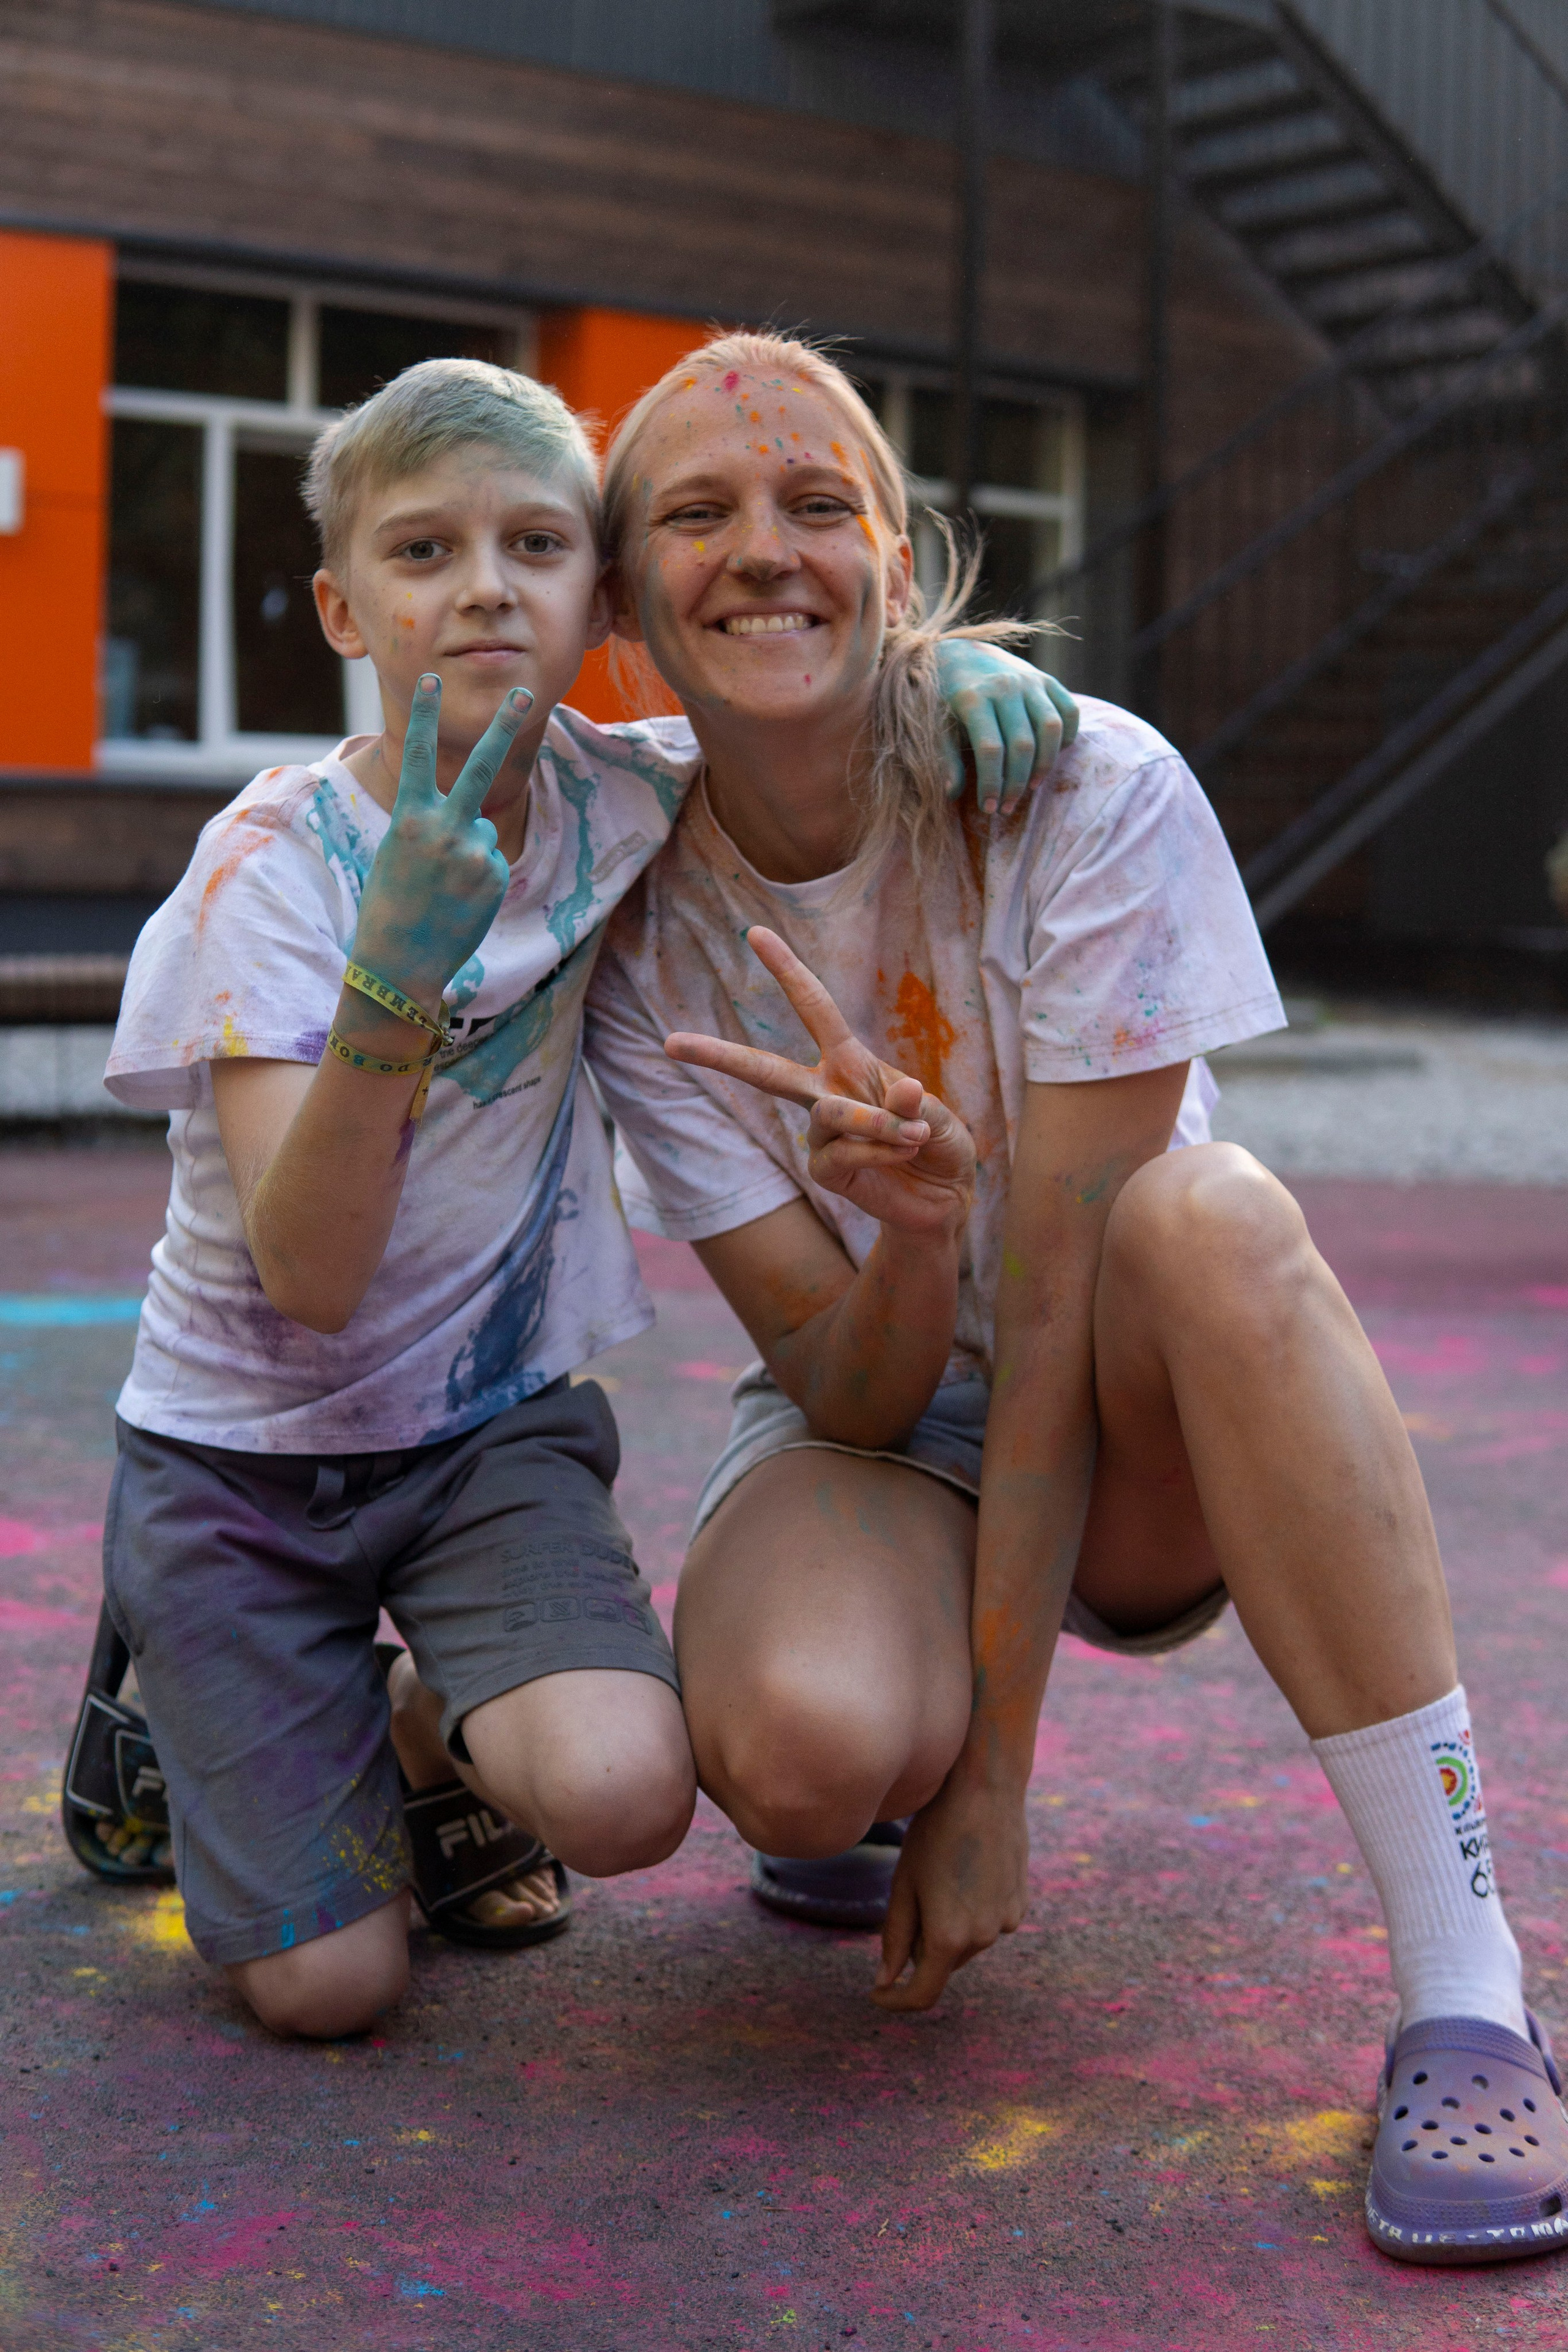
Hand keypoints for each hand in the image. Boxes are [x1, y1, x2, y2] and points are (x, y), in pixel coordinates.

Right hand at [349, 675, 531, 1014]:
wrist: (399, 963)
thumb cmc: (390, 907)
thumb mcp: (399, 854)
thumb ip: (432, 826)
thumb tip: (476, 819)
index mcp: (409, 819)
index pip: (415, 755)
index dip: (422, 715)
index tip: (429, 678)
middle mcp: (444, 829)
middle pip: (480, 766)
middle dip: (502, 726)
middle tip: (524, 692)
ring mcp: (473, 853)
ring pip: (483, 829)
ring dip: (468, 851)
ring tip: (444, 887)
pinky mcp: (494, 876)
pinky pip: (491, 861)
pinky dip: (478, 877)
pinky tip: (459, 902)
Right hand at [665, 927, 975, 1239]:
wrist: (945, 1196)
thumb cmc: (939, 1143)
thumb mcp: (941, 1116)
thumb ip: (921, 1105)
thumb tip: (905, 1091)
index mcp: (849, 1060)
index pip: (814, 1007)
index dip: (787, 970)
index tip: (755, 933)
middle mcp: (825, 1091)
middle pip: (764, 1070)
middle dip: (718, 1055)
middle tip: (670, 1042)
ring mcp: (820, 1133)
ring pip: (831, 1113)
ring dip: (877, 1122)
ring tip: (914, 1135)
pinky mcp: (825, 1170)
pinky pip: (842, 1152)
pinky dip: (879, 1151)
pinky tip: (903, 1155)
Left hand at [873, 1769, 1030, 2010]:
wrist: (986, 1791)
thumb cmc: (935, 1832)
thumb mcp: (904, 1884)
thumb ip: (894, 1938)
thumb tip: (885, 1981)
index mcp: (948, 1937)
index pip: (922, 1994)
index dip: (896, 1999)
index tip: (877, 1991)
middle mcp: (983, 1939)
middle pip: (941, 1962)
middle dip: (921, 1943)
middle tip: (914, 1892)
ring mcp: (1006, 1923)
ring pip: (965, 1942)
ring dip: (948, 1925)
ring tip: (944, 1873)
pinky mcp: (1021, 1906)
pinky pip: (987, 1923)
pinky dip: (972, 1911)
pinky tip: (968, 1870)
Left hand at [934, 640, 1078, 814]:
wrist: (959, 652)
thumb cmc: (944, 697)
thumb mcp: (936, 723)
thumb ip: (945, 756)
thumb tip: (952, 793)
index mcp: (974, 697)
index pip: (990, 749)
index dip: (992, 783)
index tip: (989, 808)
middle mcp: (1005, 687)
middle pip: (1022, 744)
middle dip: (1016, 782)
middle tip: (1008, 807)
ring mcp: (1030, 681)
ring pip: (1051, 729)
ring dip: (1045, 765)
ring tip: (1031, 788)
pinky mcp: (1047, 680)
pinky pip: (1069, 711)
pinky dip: (1067, 737)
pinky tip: (1053, 757)